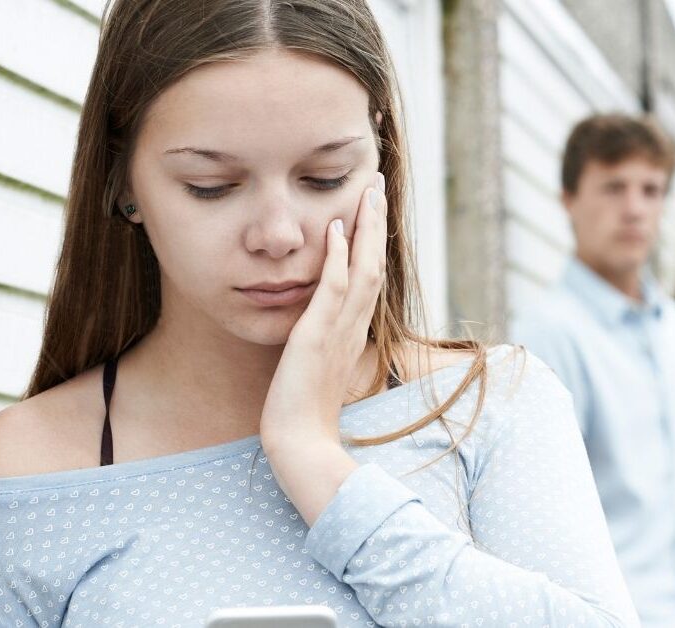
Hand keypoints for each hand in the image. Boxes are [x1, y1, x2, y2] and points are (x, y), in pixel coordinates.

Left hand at [260, 172, 387, 522]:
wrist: (299, 445)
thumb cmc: (303, 415)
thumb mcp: (316, 370)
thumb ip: (321, 346)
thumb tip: (316, 332)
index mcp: (352, 332)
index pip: (369, 277)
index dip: (372, 242)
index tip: (370, 210)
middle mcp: (352, 327)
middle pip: (374, 263)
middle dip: (375, 222)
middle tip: (375, 185)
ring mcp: (338, 330)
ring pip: (363, 269)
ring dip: (365, 228)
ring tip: (366, 192)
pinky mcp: (317, 337)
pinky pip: (333, 289)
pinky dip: (338, 258)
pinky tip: (335, 229)